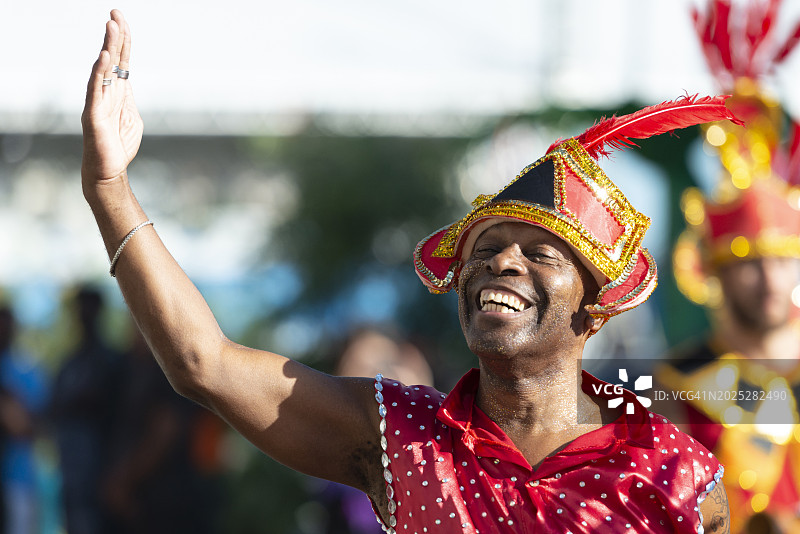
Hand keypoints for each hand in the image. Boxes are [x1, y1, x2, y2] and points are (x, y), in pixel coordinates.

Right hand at [81, 10, 142, 184]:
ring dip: (108, 46)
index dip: (122, 40)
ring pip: (103, 68)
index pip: (121, 61)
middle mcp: (106, 92)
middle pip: (112, 58)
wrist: (109, 171)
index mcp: (117, 92)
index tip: (121, 19)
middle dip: (115, 35)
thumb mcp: (133, 117)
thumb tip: (128, 82)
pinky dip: (100, 72)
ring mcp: (98, 101)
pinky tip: (105, 56)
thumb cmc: (120, 146)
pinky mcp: (93, 114)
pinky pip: (96, 89)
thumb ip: (130, 98)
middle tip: (116, 12)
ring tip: (112, 26)